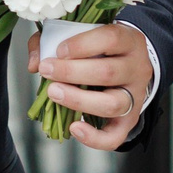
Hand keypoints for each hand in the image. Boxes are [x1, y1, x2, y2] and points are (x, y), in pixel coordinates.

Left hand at [27, 20, 153, 150]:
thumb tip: (35, 63)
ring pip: (113, 103)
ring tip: (54, 93)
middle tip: (47, 71)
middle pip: (108, 72)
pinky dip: (94, 137)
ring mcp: (136, 96)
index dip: (83, 44)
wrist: (126, 65)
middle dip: (71, 73)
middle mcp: (137, 68)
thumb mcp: (80, 34)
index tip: (58, 50)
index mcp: (128, 40)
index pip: (111, 38)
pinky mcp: (130, 120)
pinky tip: (74, 128)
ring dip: (78, 100)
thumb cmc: (98, 48)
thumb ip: (51, 40)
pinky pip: (117, 135)